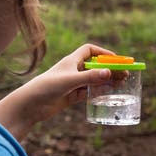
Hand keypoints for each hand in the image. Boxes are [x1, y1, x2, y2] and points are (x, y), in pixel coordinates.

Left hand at [0, 43, 115, 137]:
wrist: (29, 106)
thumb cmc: (46, 87)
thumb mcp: (70, 80)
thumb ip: (90, 77)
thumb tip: (110, 73)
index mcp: (71, 61)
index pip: (89, 50)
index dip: (103, 52)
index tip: (116, 59)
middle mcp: (73, 71)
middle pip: (95, 66)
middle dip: (110, 69)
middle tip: (126, 74)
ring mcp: (72, 84)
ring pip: (94, 81)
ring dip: (107, 81)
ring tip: (122, 84)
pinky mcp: (71, 96)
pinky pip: (89, 93)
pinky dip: (99, 92)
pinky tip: (108, 94)